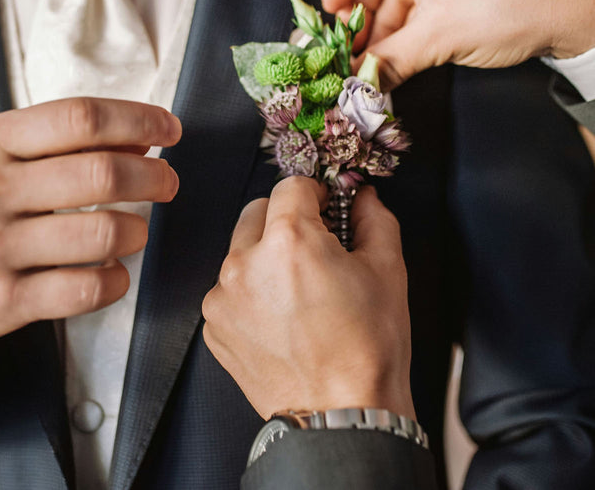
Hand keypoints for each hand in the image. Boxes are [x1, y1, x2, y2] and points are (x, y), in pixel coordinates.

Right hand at [0, 97, 180, 346]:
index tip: (170, 129)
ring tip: (136, 230)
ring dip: (138, 231)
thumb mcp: (1, 154)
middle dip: (153, 177)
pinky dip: (117, 280)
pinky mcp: (3, 301)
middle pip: (101, 174)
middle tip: (168, 183)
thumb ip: (66, 141)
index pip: (80, 118)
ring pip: (103, 234)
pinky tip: (114, 272)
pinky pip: (86, 289)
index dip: (138, 119)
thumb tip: (143, 136)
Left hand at [202, 178, 413, 420]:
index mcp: (289, 241)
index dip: (314, 193)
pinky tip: (280, 318)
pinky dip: (251, 293)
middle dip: (285, 219)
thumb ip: (374, 218)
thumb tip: (363, 197)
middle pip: (258, 212)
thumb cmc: (368, 347)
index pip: (291, 187)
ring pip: (241, 251)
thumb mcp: (387, 271)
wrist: (342, 415)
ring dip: (265, 256)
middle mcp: (245, 262)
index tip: (324, 207)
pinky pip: (230, 289)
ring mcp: (224, 296)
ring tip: (297, 291)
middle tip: (312, 246)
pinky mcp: (214, 324)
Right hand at [317, 0, 594, 89]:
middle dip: (358, 8)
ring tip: (376, 58)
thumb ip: (387, 62)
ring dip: (382, 19)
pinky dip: (406, 16)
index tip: (335, 16)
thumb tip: (355, 87)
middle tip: (353, 48)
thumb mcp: (439, 38)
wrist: (580, 10)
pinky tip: (400, 50)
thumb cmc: (511, 6)